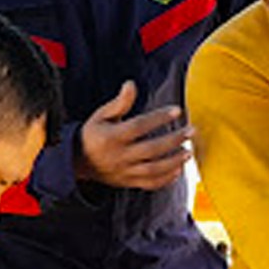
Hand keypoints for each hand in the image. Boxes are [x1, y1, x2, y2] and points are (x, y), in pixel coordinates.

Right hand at [75, 81, 192, 190]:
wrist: (76, 162)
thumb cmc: (92, 134)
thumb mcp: (101, 115)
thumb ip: (119, 102)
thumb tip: (131, 84)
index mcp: (112, 136)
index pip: (139, 126)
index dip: (159, 118)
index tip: (177, 111)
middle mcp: (119, 156)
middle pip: (151, 149)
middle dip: (174, 140)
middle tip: (191, 131)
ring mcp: (124, 171)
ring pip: (153, 169)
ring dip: (174, 161)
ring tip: (188, 152)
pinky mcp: (128, 182)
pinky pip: (149, 184)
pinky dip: (165, 179)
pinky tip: (178, 170)